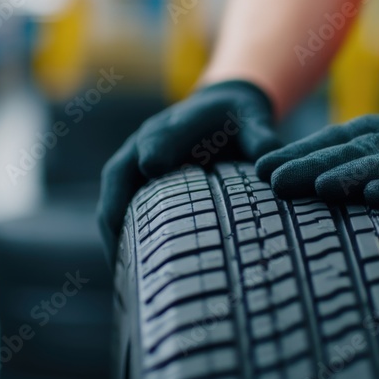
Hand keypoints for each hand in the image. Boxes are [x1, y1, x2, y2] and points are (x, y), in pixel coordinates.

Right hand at [97, 80, 279, 264]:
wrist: (219, 110)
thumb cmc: (237, 121)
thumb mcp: (252, 120)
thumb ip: (259, 137)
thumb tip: (268, 167)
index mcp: (177, 123)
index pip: (163, 135)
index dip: (157, 148)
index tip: (152, 165)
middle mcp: (146, 140)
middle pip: (122, 169)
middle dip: (118, 198)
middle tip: (118, 234)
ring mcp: (135, 160)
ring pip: (113, 192)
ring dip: (110, 225)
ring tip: (116, 266)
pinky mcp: (133, 180)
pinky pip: (116, 206)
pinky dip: (115, 233)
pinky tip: (123, 267)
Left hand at [255, 113, 378, 231]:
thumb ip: (357, 163)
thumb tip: (304, 178)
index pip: (331, 142)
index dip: (296, 153)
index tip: (258, 169)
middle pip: (349, 152)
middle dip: (308, 164)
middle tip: (270, 178)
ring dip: (348, 173)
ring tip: (315, 185)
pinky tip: (376, 196)